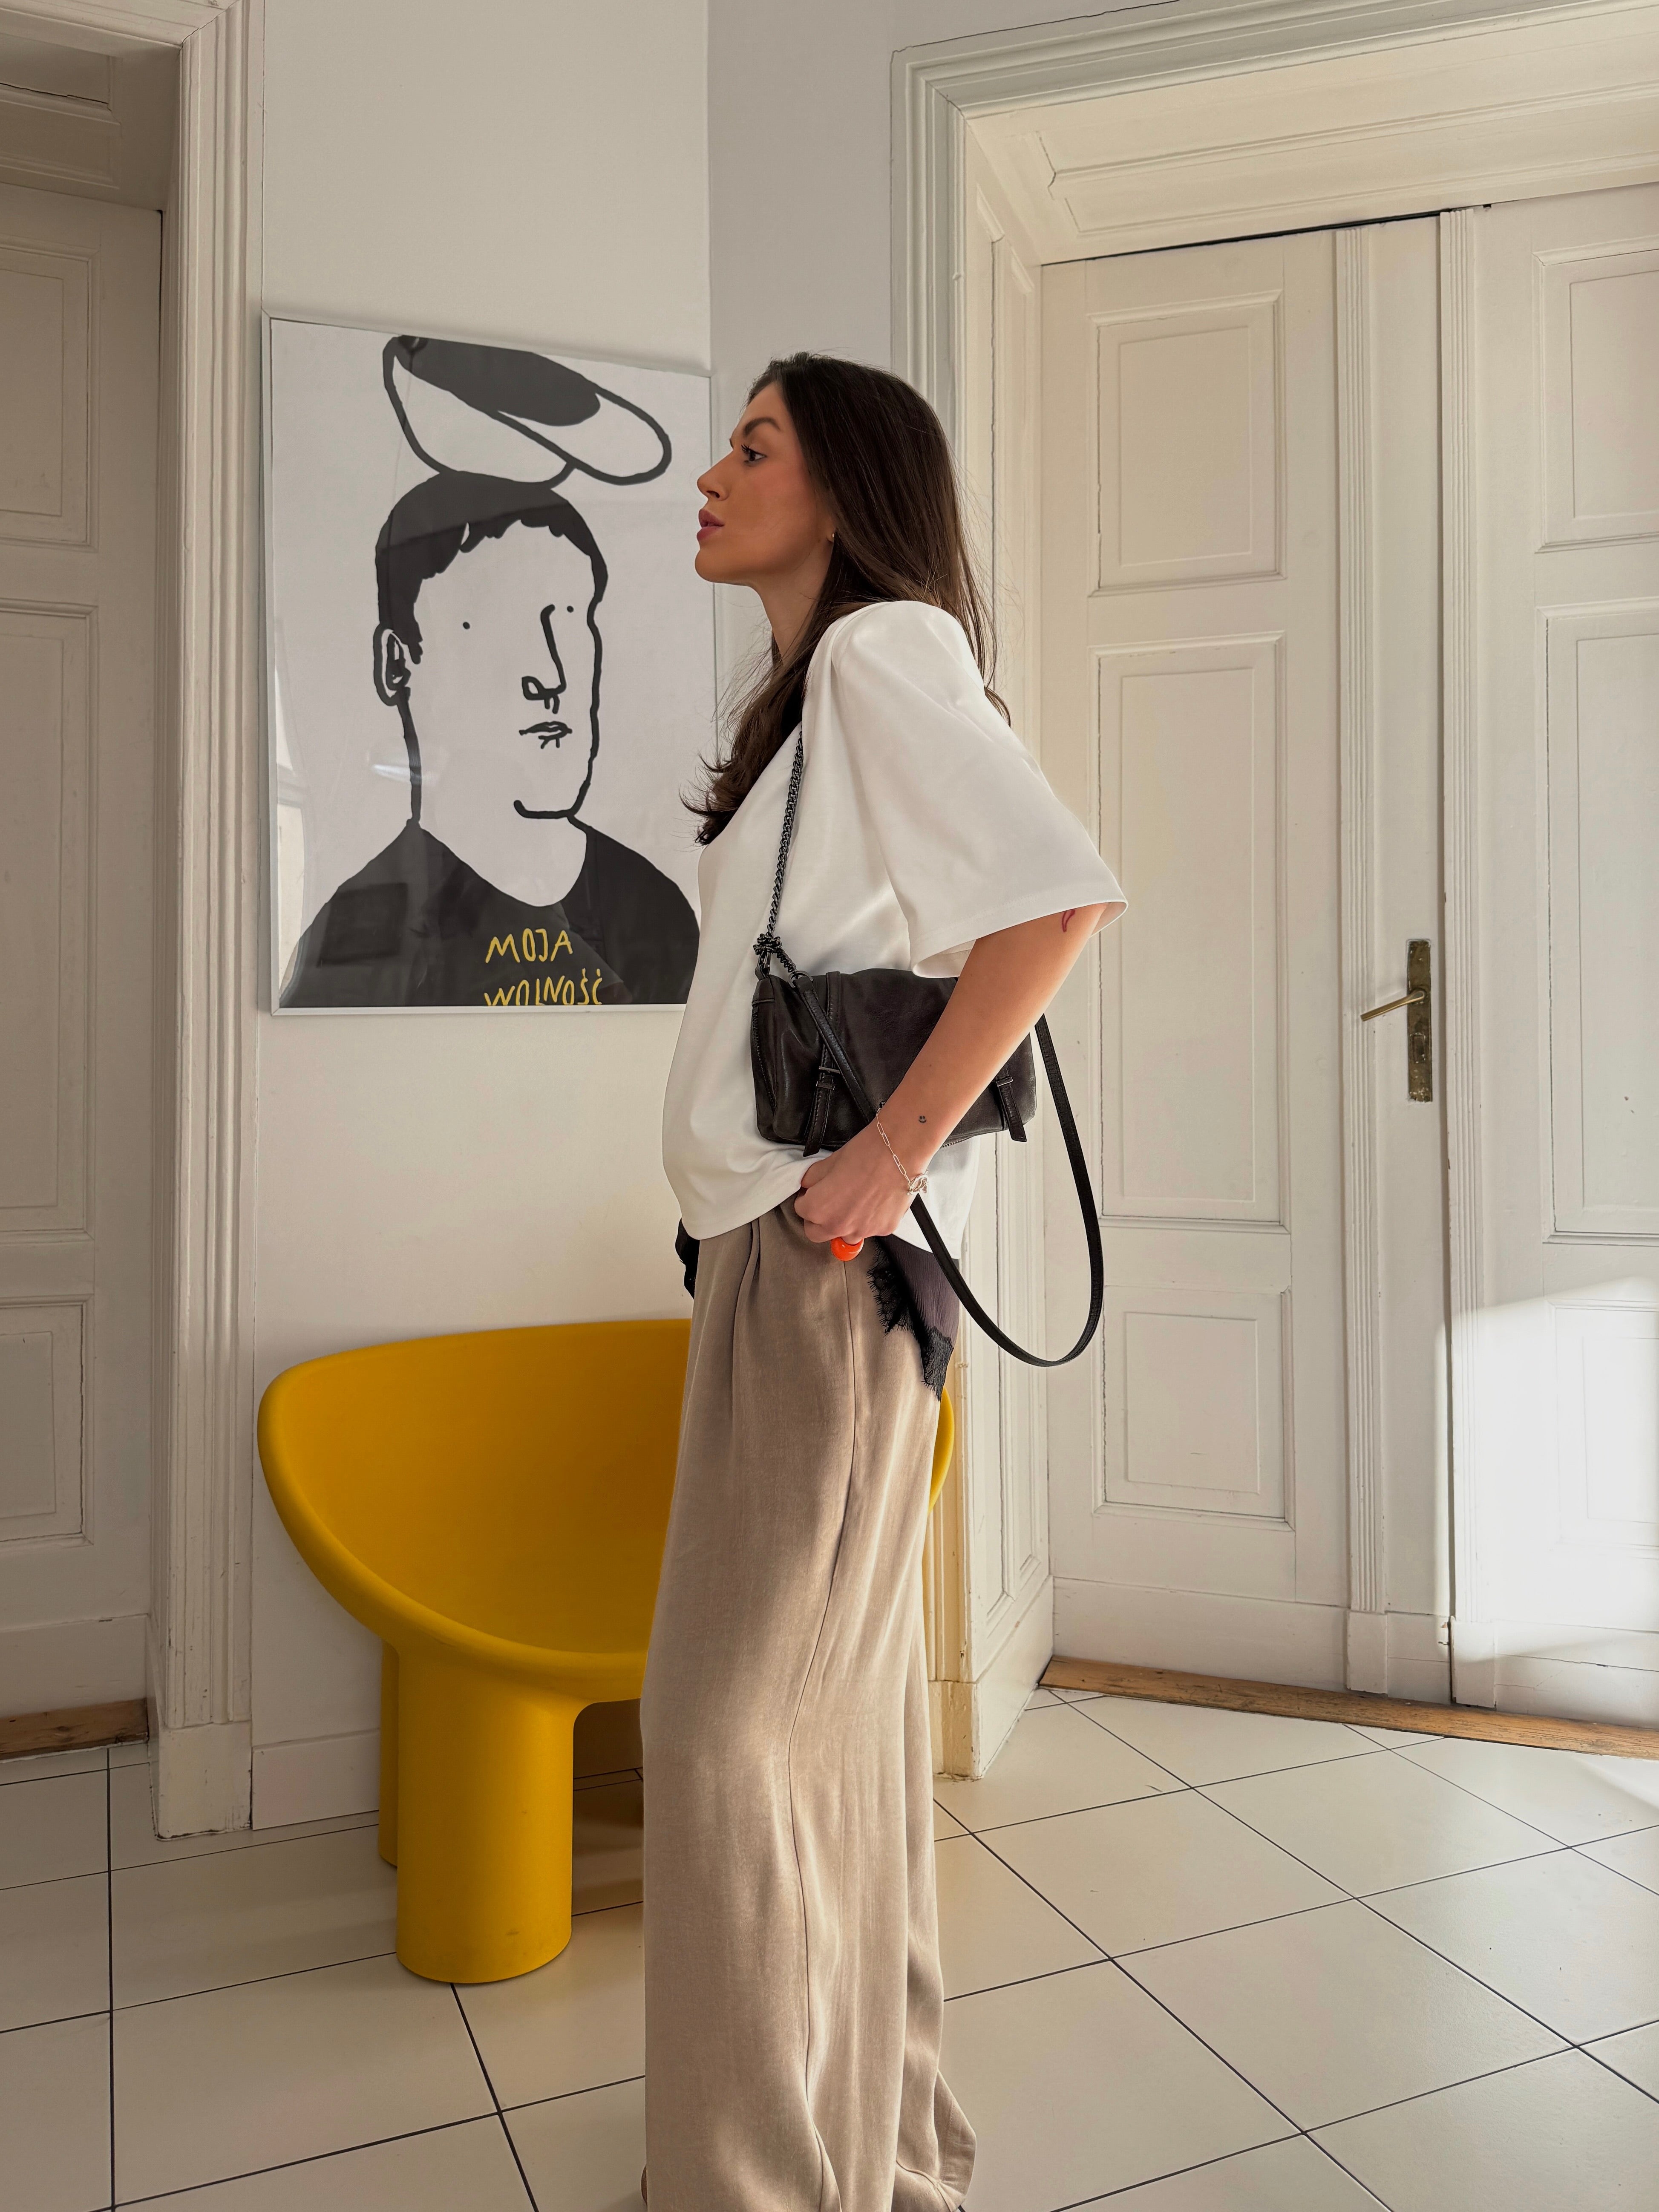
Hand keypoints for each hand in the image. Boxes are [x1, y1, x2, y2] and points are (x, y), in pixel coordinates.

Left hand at [793, 1121, 922, 1243]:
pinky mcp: (884, 1229)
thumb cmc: (866, 1153)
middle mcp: (839, 1226)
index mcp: (819, 1209)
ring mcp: (863, 1231)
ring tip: (854, 1200)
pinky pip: (869, 1230)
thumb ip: (812, 1179)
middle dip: (817, 1219)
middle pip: (816, 1233)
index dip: (806, 1198)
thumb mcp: (828, 1162)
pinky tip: (874, 1200)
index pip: (801, 1211)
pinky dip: (868, 1219)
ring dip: (844, 1222)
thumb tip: (808, 1186)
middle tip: (827, 1202)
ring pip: (844, 1235)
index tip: (813, 1193)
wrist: (899, 1151)